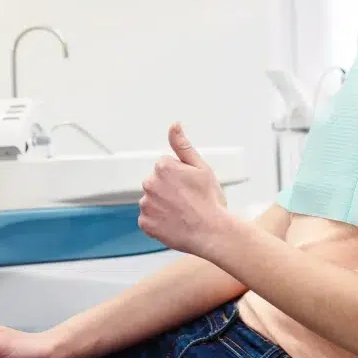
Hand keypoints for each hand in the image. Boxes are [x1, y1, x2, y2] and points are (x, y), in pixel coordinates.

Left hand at [138, 123, 233, 256]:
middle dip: (169, 190)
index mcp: (163, 167)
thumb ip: (183, 145)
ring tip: (182, 213)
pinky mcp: (145, 223)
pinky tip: (174, 223)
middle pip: (157, 183)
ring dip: (163, 205)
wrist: (212, 232)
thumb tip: (174, 125)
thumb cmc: (210, 201)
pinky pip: (149, 219)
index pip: (166, 167)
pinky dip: (159, 221)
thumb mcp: (201, 167)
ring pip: (152, 201)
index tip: (190, 187)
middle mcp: (149, 184)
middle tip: (188, 201)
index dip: (180, 176)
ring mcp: (146, 205)